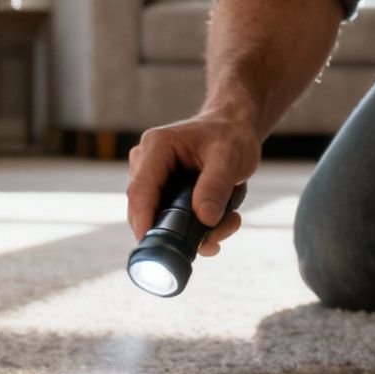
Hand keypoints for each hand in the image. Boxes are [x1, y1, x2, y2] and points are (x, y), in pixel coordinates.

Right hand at [126, 114, 259, 255]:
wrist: (234, 129)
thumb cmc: (230, 136)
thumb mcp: (229, 158)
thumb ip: (216, 187)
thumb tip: (205, 219)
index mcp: (156, 147)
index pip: (140, 190)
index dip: (143, 219)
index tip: (149, 244)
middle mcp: (146, 163)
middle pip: (147, 209)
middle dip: (179, 230)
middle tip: (216, 239)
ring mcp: (152, 179)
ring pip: (162, 218)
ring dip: (195, 229)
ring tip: (230, 221)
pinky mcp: (161, 192)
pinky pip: (171, 218)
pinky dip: (197, 226)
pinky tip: (223, 220)